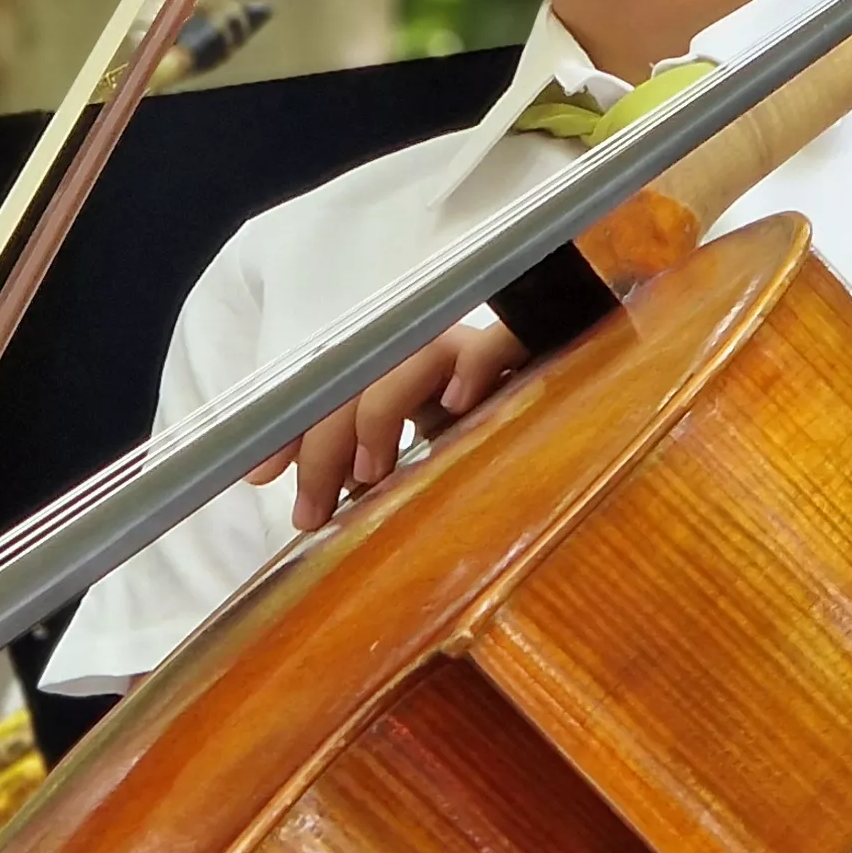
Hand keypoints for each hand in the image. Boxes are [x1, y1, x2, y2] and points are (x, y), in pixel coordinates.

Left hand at [246, 321, 526, 530]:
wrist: (591, 427)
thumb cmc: (495, 463)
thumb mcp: (419, 475)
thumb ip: (372, 479)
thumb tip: (312, 512)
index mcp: (403, 380)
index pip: (336, 388)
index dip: (294, 428)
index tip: (260, 475)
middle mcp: (437, 358)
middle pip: (365, 373)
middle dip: (325, 442)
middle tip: (310, 510)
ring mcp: (482, 353)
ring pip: (416, 356)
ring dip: (381, 410)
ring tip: (371, 473)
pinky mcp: (533, 353)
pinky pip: (501, 340)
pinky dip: (476, 364)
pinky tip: (456, 405)